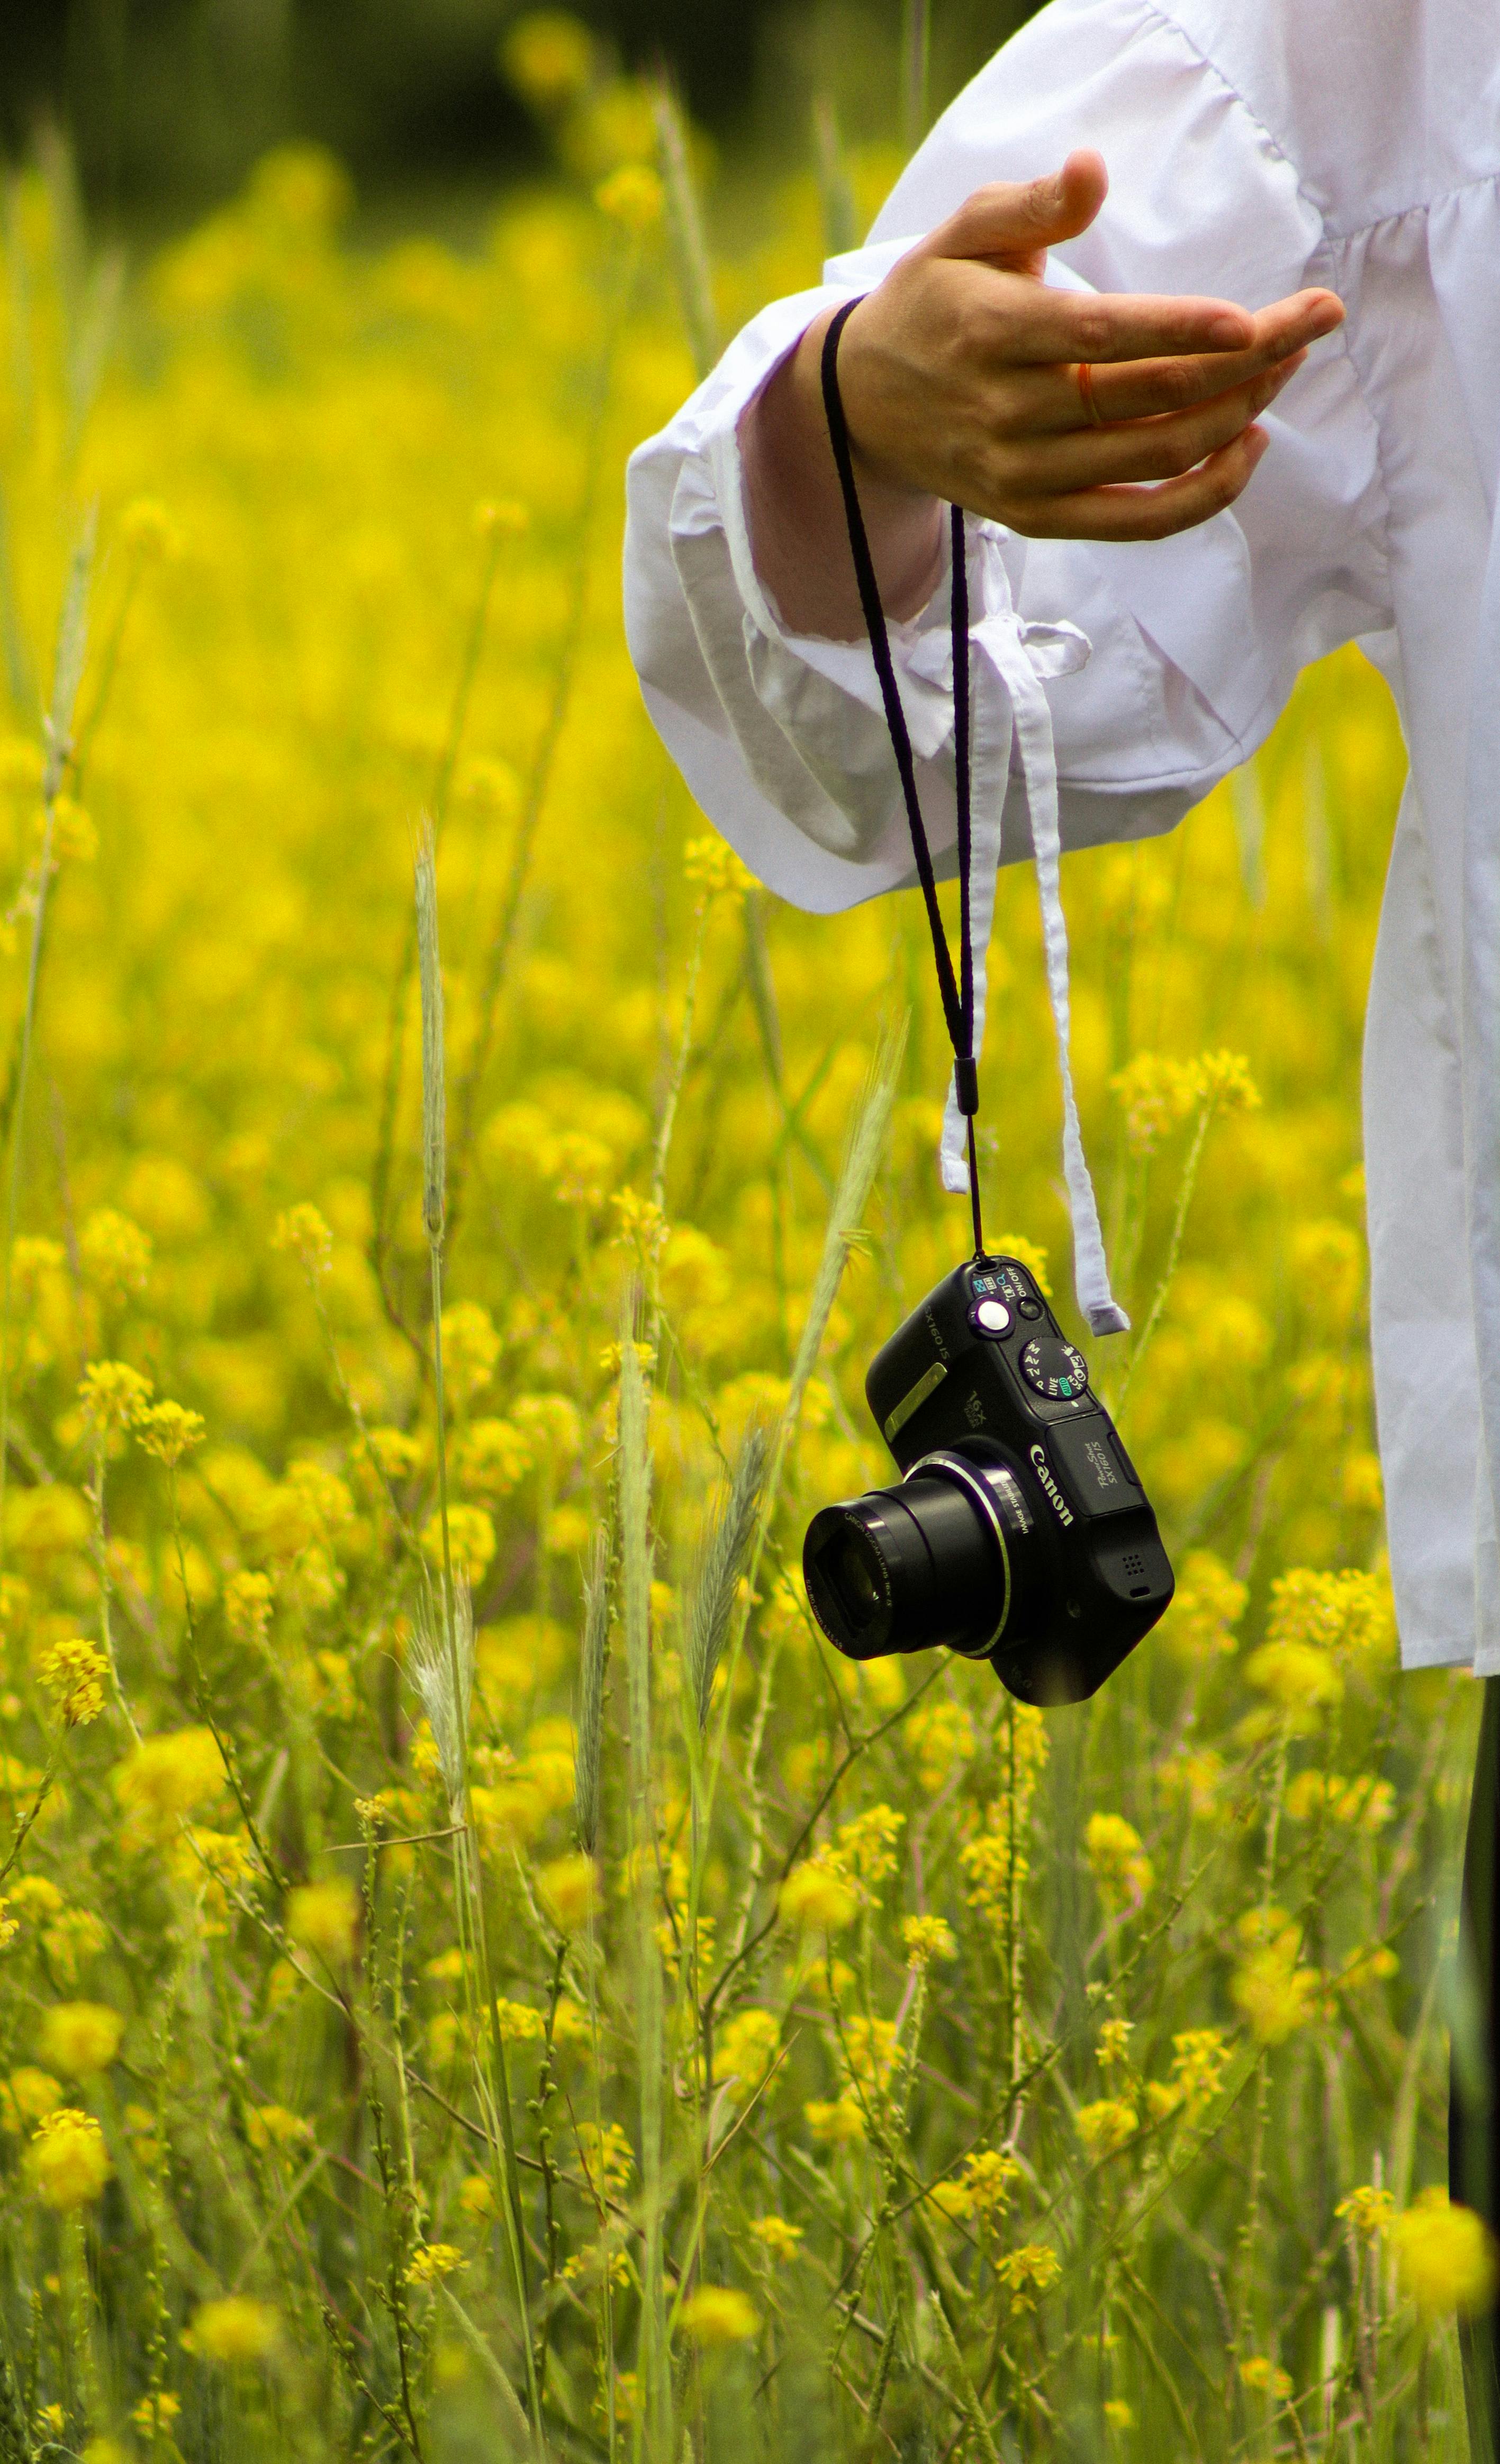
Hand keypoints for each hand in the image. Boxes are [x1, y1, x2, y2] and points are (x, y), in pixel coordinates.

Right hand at [740, 151, 1345, 637]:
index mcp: (993, 334)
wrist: (864, 403)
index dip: (1187, 330)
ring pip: (1157, 456)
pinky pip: (1139, 521)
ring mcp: (1023, 476)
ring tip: (1281, 371)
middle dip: (1248, 362)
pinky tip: (1246, 445)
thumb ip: (1032, 204)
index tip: (1260, 322)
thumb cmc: (931, 303)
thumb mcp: (964, 232)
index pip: (1107, 337)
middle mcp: (1008, 414)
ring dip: (1237, 415)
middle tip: (1310, 323)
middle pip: (1152, 397)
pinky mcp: (1036, 517)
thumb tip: (1091, 173)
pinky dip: (1205, 493)